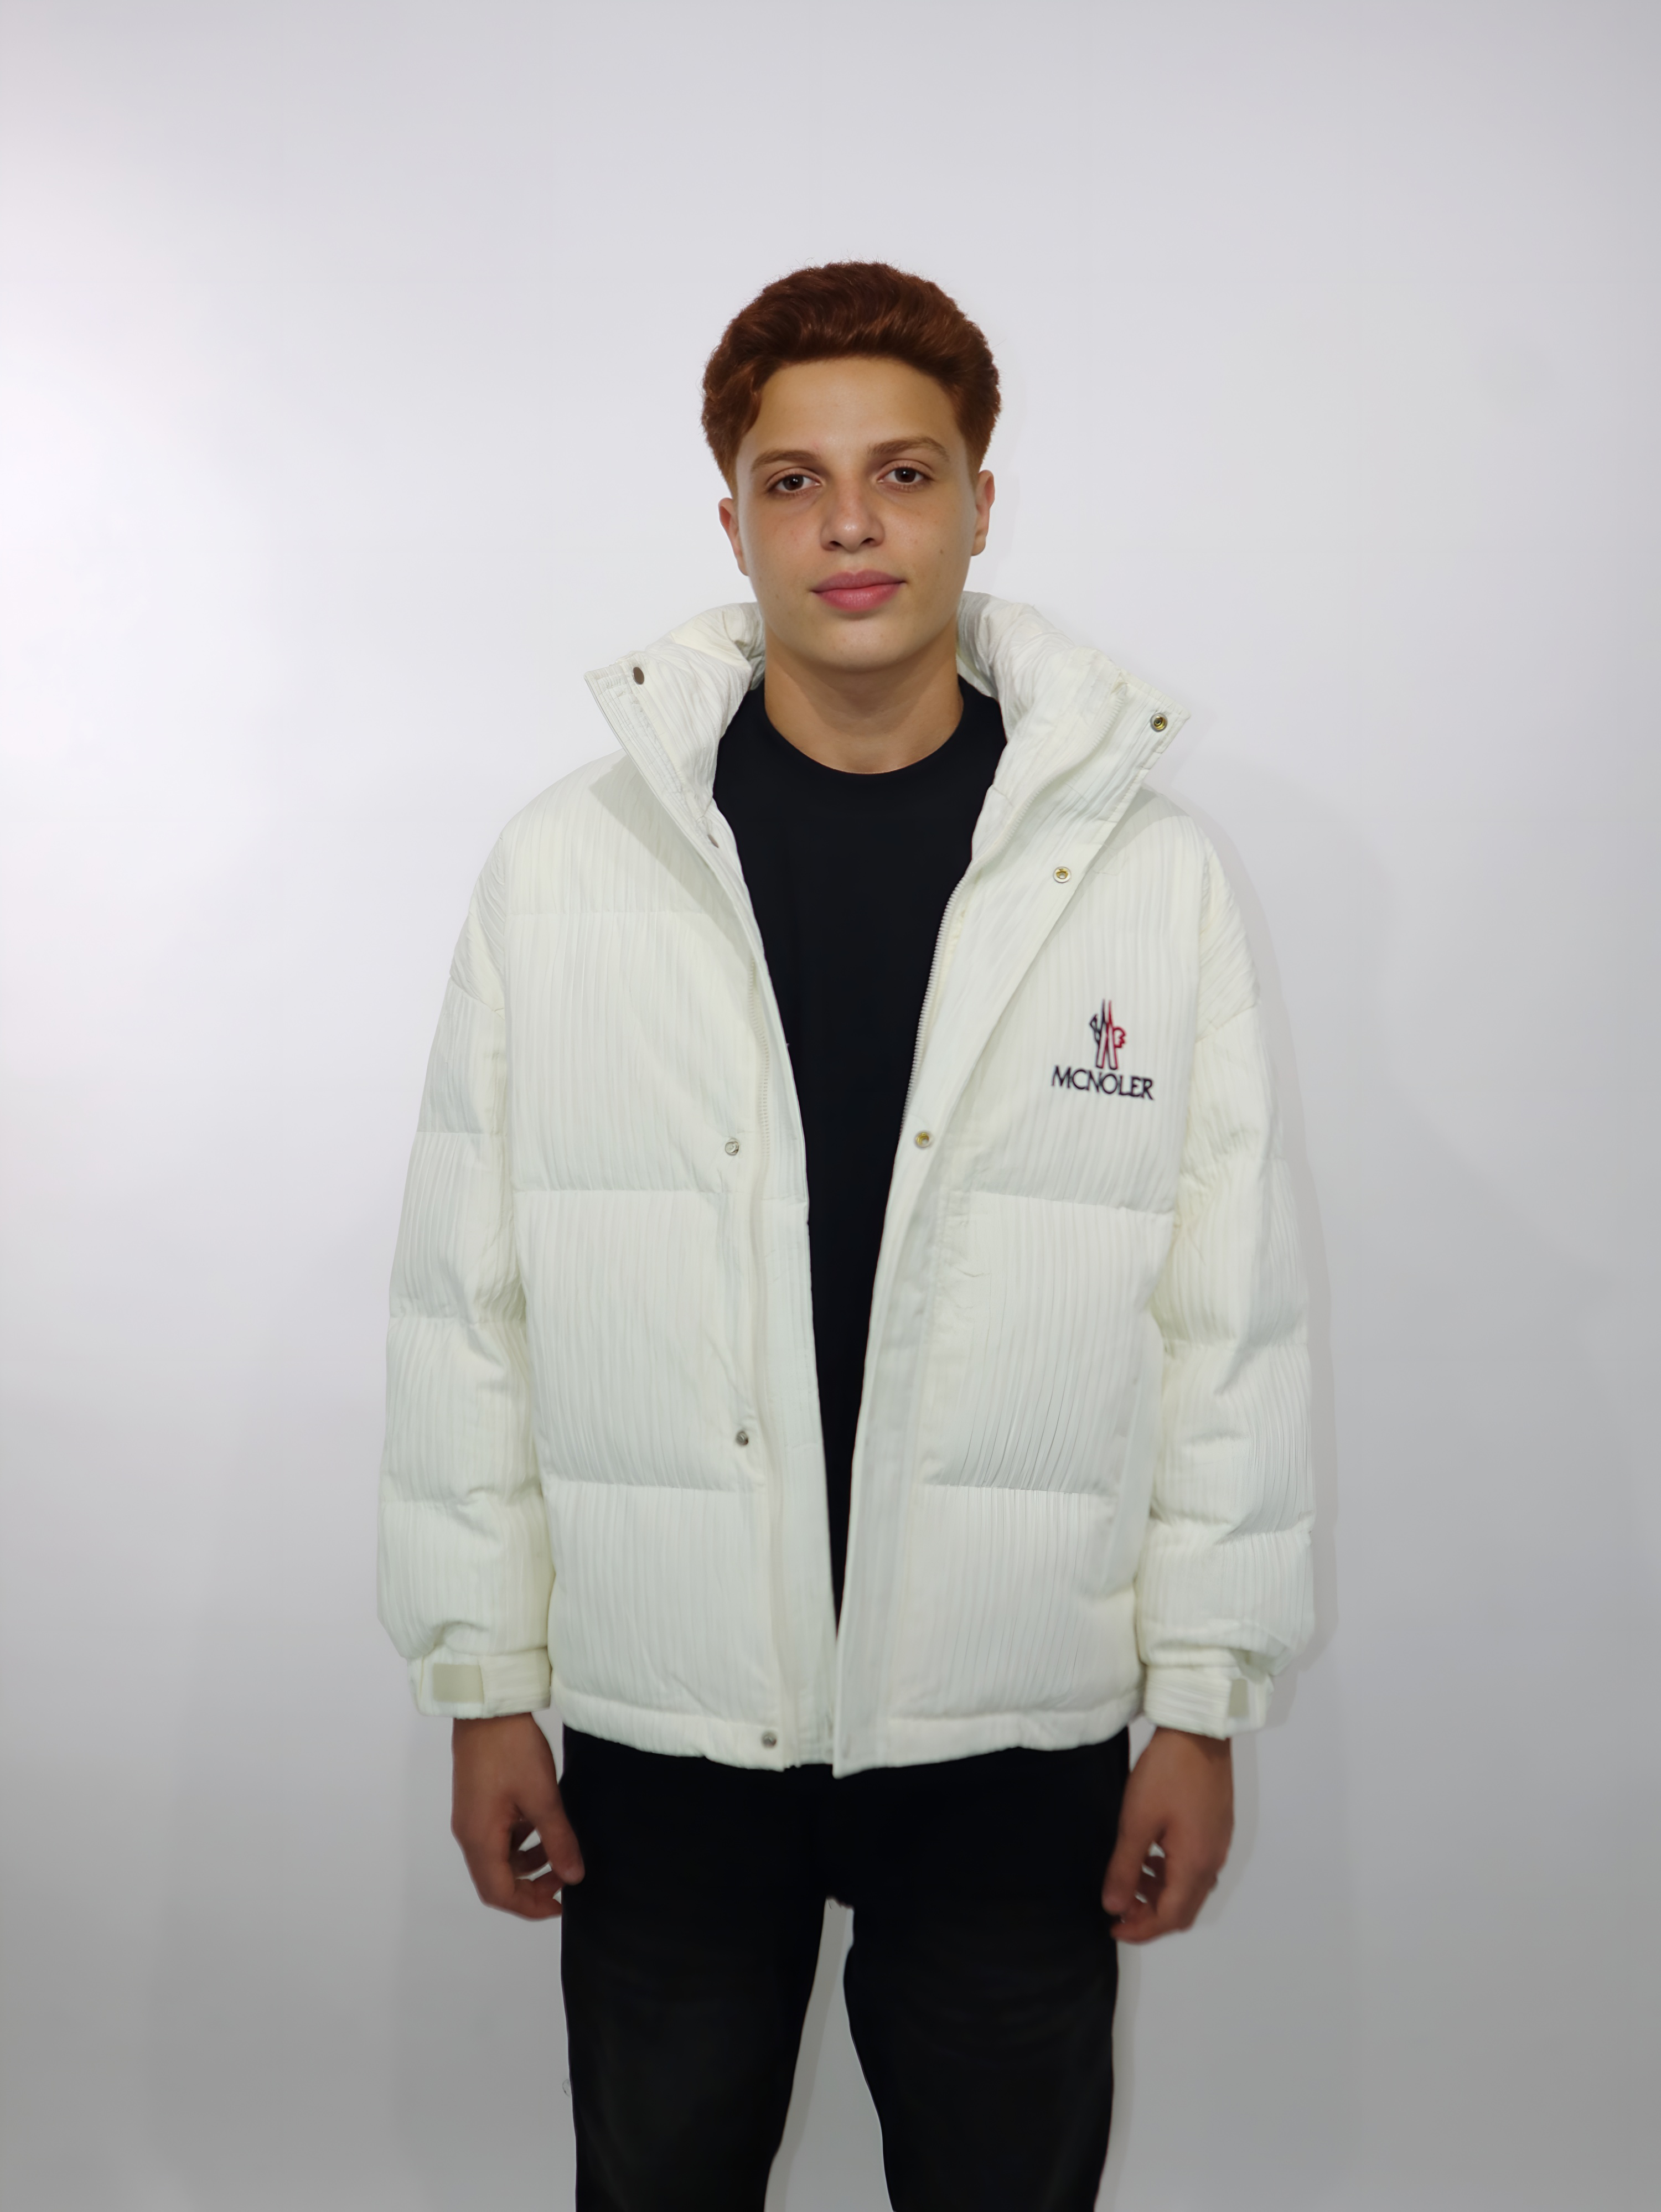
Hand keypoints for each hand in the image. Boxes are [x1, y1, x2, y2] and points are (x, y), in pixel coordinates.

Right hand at [451, 1713, 584, 1920]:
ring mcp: (471, 1816)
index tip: (561, 1906)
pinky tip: (542, 1827)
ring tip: (559, 1853)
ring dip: (527, 1864)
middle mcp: (469, 1833)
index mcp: (479, 1838)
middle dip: (530, 1887)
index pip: (499, 1893)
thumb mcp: (543, 1797)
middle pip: (495, 1880)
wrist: (488, 1706)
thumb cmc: (512, 1749)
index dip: (530, 1906)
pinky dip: (520, 1841)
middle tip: (564, 1879)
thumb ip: (558, 1840)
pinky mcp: (477, 1801)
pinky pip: (496, 1836)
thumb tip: (573, 1877)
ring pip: (497, 1858)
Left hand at [1102, 1726, 1232, 1942]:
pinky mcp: (1217, 1827)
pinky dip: (1172, 1874)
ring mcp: (1219, 1844)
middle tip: (1120, 1907)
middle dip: (1151, 1916)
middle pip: (1184, 1909)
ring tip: (1131, 1878)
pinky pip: (1196, 1867)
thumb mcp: (1136, 1821)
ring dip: (1161, 1893)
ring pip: (1191, 1888)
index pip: (1170, 1917)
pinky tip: (1152, 1855)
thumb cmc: (1166, 1775)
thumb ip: (1124, 1867)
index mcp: (1195, 1865)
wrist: (1199, 1731)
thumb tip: (1112, 1906)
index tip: (1112, 1927)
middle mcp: (1213, 1861)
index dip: (1141, 1929)